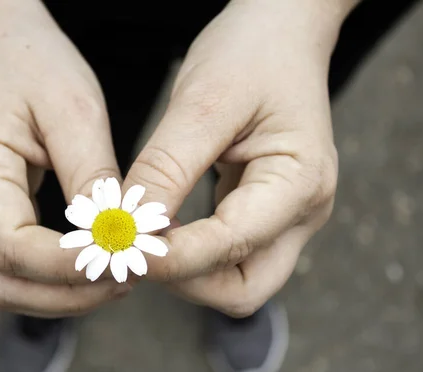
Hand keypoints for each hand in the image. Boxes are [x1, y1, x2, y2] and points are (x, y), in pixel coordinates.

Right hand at [0, 0, 129, 316]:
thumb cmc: (35, 65)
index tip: (122, 262)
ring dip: (61, 294)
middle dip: (67, 296)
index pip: (12, 247)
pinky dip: (52, 278)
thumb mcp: (76, 111)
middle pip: (1, 281)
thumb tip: (116, 237)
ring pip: (4, 283)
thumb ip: (92, 177)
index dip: (68, 267)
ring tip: (116, 276)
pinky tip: (93, 264)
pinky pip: (11, 264)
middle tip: (126, 280)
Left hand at [123, 0, 353, 316]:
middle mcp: (302, 212)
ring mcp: (286, 217)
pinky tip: (159, 226)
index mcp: (299, 182)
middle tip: (133, 250)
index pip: (232, 245)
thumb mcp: (204, 101)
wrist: (282, 31)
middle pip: (244, 289)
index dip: (174, 256)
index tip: (120, 245)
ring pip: (234, 279)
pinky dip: (190, 253)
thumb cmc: (252, 54)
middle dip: (185, 280)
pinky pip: (227, 254)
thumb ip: (168, 166)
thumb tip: (129, 225)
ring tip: (140, 237)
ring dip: (185, 272)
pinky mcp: (265, 212)